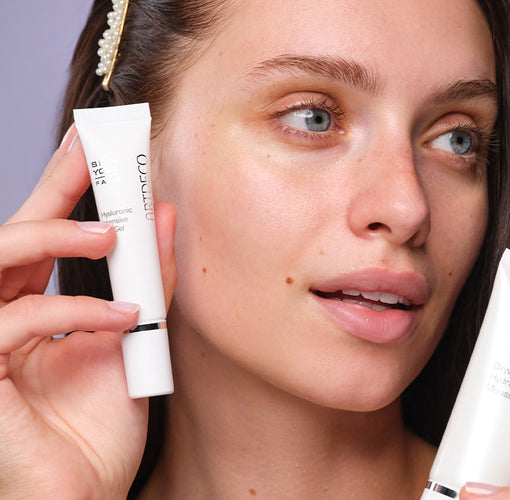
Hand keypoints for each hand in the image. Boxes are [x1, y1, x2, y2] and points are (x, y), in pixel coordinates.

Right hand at [0, 126, 176, 498]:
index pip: (42, 235)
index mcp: (31, 310)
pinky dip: (71, 311)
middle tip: (93, 147)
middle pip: (11, 233)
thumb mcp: (135, 341)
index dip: (63, 186)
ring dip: (52, 237)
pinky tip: (119, 318)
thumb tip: (164, 217)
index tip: (93, 143)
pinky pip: (9, 321)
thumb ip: (147, 280)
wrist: (82, 498)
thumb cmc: (97, 430)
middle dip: (53, 185)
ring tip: (109, 234)